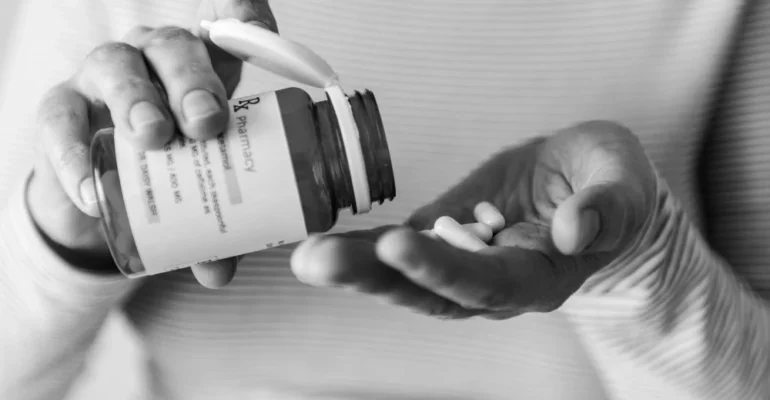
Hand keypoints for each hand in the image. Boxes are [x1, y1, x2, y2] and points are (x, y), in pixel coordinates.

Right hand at [30, 0, 276, 287]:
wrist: (101, 190)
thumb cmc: (168, 173)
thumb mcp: (201, 193)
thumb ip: (216, 227)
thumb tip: (221, 271)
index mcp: (204, 68)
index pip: (228, 25)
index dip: (243, 12)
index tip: (258, 25)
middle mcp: (155, 61)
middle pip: (174, 48)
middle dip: (194, 82)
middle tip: (208, 123)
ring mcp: (106, 78)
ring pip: (118, 66)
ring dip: (138, 99)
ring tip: (155, 137)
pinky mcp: (63, 107)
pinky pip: (61, 117)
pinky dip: (75, 150)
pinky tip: (92, 184)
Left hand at [290, 121, 657, 318]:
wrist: (586, 183)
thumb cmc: (608, 182)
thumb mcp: (624, 181)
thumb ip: (608, 206)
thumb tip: (571, 230)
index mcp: (541, 275)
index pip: (488, 283)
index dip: (442, 269)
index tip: (397, 246)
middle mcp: (495, 283)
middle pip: (430, 292)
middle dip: (373, 277)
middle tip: (316, 261)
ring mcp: (463, 264)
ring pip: (405, 279)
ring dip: (355, 268)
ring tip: (307, 256)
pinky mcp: (443, 238)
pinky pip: (399, 250)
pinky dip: (362, 249)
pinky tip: (324, 243)